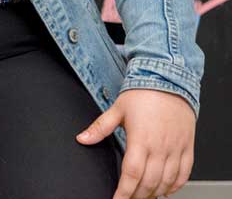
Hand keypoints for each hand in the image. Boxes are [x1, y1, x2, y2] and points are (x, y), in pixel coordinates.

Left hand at [77, 88, 195, 197]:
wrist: (169, 81)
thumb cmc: (142, 94)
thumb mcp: (117, 109)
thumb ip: (99, 128)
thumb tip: (82, 138)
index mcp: (140, 139)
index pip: (131, 174)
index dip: (124, 191)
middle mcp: (160, 147)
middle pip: (149, 182)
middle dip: (137, 195)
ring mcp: (176, 149)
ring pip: (167, 181)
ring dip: (155, 193)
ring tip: (144, 196)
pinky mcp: (187, 148)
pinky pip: (184, 174)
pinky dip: (175, 186)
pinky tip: (166, 189)